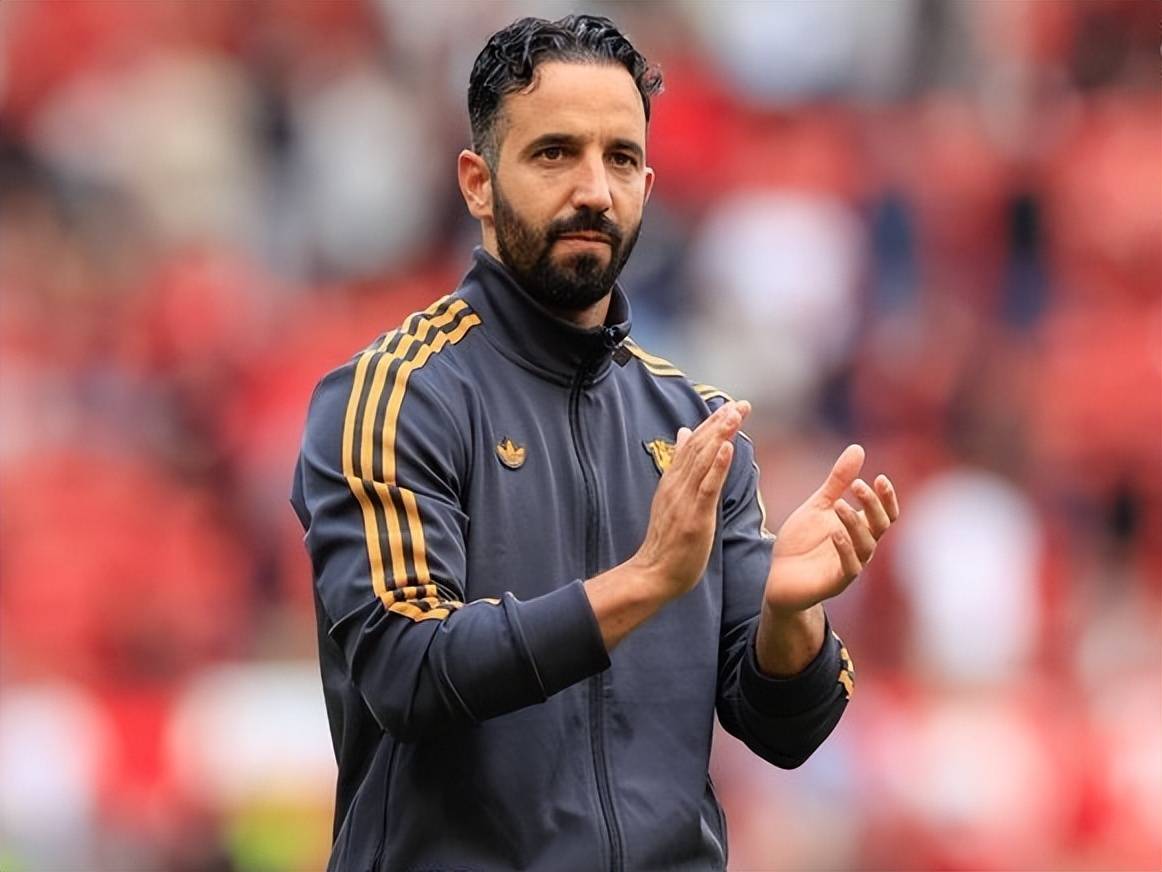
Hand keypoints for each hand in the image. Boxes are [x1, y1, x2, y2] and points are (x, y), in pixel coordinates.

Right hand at [630, 400, 750, 600]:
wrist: (653, 574)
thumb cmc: (667, 541)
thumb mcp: (672, 497)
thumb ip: (681, 467)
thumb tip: (685, 433)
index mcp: (673, 480)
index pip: (694, 444)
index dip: (712, 424)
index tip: (731, 406)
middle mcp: (677, 485)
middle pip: (700, 447)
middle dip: (721, 424)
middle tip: (741, 405)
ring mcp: (685, 501)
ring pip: (703, 461)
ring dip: (720, 436)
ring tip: (735, 415)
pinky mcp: (694, 517)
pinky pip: (707, 488)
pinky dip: (717, 467)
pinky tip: (727, 449)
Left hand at [763, 444, 898, 614]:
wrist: (778, 576)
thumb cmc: (801, 542)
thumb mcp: (818, 506)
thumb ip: (838, 481)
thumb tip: (858, 448)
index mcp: (859, 528)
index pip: (886, 514)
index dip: (887, 498)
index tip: (880, 478)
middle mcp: (861, 547)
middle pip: (880, 526)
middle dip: (872, 505)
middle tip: (858, 485)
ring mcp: (850, 565)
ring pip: (866, 545)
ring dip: (855, 523)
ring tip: (840, 504)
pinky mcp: (836, 582)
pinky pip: (849, 567)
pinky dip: (844, 548)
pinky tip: (835, 532)